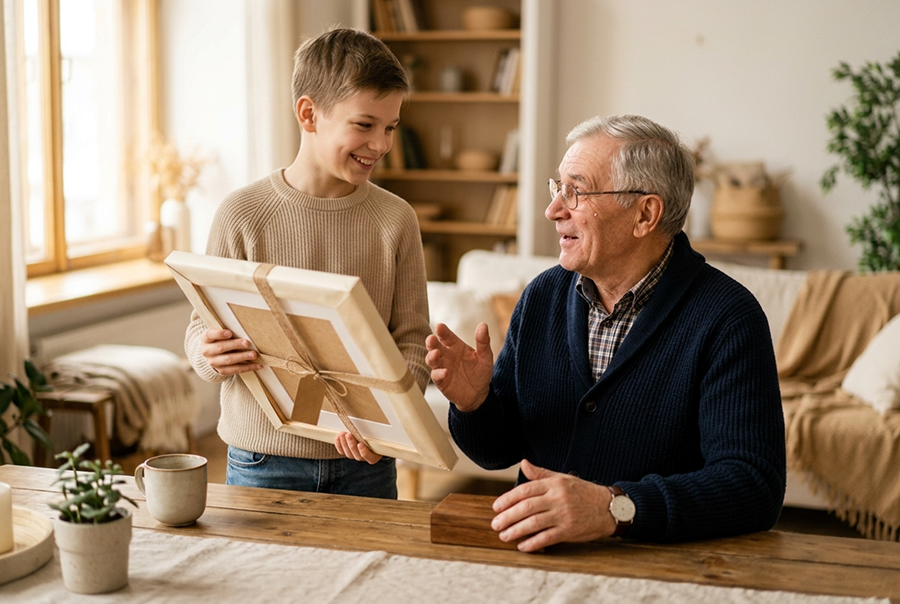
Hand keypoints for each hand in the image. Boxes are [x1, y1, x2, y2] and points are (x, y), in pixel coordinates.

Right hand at [201, 328, 261, 374]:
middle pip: (221, 347)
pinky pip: (236, 369)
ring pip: (229, 360)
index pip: (210, 335)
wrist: (213, 355)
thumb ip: (228, 331)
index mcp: (206, 339)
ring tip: (254, 354)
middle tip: (247, 343)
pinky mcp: (222, 371)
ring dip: (243, 357)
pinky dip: (248, 367)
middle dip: (235, 345)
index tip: (229, 332)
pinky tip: (258, 365)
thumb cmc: (221, 340)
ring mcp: (213, 362)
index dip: (219, 334)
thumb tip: (245, 330)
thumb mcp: (220, 333)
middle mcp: (207, 351)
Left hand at [334, 432, 381, 463]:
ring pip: (349, 454)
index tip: (360, 444)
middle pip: (357, 456)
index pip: (370, 458)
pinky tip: (338, 437)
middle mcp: (365, 458)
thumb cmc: (376, 436)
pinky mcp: (348, 452)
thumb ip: (374, 434)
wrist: (371, 435)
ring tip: (342, 434)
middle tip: (349, 435)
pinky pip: (342, 452)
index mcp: (375, 456)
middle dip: (351, 444)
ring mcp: (356, 456)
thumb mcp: (377, 436)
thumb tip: (377, 425)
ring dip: (344, 443)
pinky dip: (339, 445)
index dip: (364, 452)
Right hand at [425, 322, 492, 411]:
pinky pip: (436, 376)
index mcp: (456, 347)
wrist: (479, 394)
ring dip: (432, 356)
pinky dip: (439, 374)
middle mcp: (446, 356)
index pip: (447, 336)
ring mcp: (442, 368)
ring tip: (436, 354)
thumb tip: (483, 325)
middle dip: (431, 342)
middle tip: (431, 339)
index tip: (440, 327)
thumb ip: (483, 341)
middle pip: (435, 346)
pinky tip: (445, 372)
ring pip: (432, 360)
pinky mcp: (441, 381)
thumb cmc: (480, 372)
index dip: (443, 331)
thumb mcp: (485, 356)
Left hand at [490, 459, 615, 551]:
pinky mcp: (569, 531)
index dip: (508, 499)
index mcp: (554, 484)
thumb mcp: (562, 478)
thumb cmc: (583, 492)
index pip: (525, 490)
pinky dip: (533, 543)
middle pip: (526, 507)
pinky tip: (522, 546)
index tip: (496, 507)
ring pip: (534, 523)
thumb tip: (523, 463)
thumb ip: (541, 474)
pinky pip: (547, 538)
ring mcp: (564, 515)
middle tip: (495, 524)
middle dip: (508, 517)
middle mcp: (558, 498)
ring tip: (504, 536)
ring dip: (516, 531)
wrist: (608, 508)